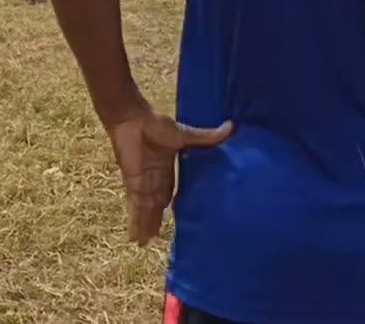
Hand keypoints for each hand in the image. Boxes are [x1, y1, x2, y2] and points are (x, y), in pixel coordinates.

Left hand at [106, 102, 232, 244]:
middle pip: (154, 206)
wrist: (133, 119)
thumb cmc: (156, 124)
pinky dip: (135, 222)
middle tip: (154, 242)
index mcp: (164, 169)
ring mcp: (142, 183)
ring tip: (144, 245)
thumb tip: (231, 127)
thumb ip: (207, 138)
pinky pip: (136, 208)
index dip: (167, 205)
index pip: (167, 192)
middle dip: (154, 222)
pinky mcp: (134, 185)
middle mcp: (152, 179)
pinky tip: (135, 237)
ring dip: (145, 227)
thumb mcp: (185, 135)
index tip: (173, 218)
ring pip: (145, 211)